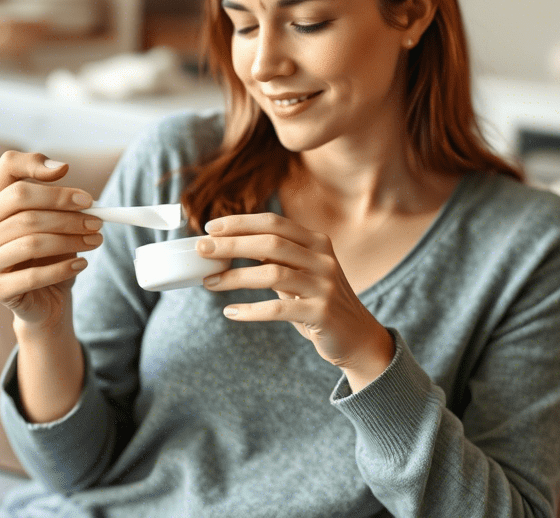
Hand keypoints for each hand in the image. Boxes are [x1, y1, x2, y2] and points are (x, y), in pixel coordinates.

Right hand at [0, 151, 101, 330]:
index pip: (8, 166)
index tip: (69, 173)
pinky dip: (63, 268)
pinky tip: (82, 264)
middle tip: (97, 220)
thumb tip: (62, 168)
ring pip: (31, 241)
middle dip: (66, 211)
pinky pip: (33, 275)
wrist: (45, 296)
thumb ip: (56, 192)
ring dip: (71, 240)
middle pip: (23, 204)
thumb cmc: (49, 251)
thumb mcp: (54, 217)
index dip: (36, 165)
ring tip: (96, 240)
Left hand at [196, 213, 394, 388]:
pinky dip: (251, 310)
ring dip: (235, 277)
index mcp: (317, 242)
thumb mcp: (301, 272)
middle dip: (231, 244)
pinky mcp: (322, 313)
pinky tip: (231, 312)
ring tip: (209, 283)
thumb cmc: (319, 301)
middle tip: (201, 250)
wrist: (357, 337)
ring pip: (272, 273)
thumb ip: (276, 257)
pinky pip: (278, 309)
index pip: (274, 223)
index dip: (241, 223)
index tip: (210, 228)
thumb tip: (228, 245)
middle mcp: (323, 259)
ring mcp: (324, 285)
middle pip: (270, 243)